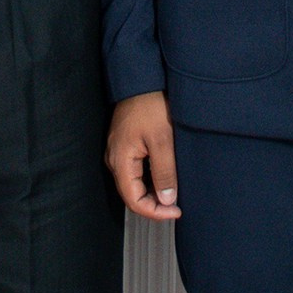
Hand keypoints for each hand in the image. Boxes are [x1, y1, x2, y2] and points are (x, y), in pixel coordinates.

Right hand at [107, 91, 179, 220]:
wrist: (142, 80)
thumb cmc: (150, 105)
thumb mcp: (163, 140)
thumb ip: (164, 173)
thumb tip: (166, 200)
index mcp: (120, 161)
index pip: (134, 201)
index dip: (155, 212)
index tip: (175, 211)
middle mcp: (114, 160)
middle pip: (132, 195)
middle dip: (155, 205)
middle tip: (177, 205)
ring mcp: (118, 153)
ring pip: (134, 184)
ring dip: (153, 192)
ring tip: (174, 192)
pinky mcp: (125, 146)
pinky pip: (136, 171)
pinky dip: (150, 179)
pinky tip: (165, 176)